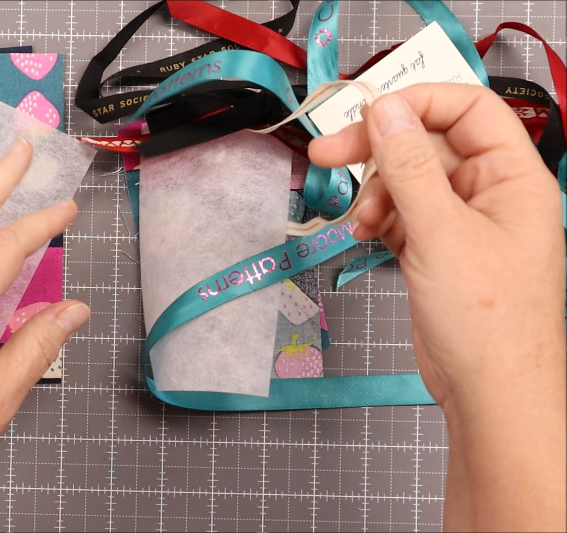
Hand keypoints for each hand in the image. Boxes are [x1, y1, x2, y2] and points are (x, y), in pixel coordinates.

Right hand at [310, 84, 564, 530]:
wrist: (489, 391)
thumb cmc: (486, 317)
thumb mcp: (441, 232)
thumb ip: (409, 166)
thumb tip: (384, 110)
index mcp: (513, 176)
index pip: (467, 109)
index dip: (416, 103)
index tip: (366, 113)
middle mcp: (490, 192)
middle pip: (428, 144)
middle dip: (379, 150)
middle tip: (326, 154)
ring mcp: (463, 222)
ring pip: (409, 180)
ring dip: (376, 192)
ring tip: (362, 221)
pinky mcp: (438, 250)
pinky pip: (402, 214)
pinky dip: (379, 219)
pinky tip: (366, 234)